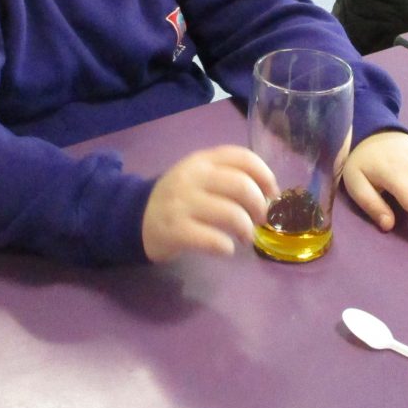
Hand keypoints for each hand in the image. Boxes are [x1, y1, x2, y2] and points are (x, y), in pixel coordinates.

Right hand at [142, 146, 277, 261]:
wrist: (135, 217)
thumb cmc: (178, 198)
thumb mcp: (198, 176)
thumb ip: (228, 176)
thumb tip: (269, 194)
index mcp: (202, 160)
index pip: (243, 157)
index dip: (265, 175)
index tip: (272, 194)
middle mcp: (193, 177)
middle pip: (241, 185)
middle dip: (260, 205)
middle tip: (261, 219)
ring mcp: (182, 203)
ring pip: (232, 214)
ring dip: (247, 229)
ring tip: (245, 237)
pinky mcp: (176, 231)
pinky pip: (213, 240)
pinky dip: (226, 247)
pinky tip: (226, 249)